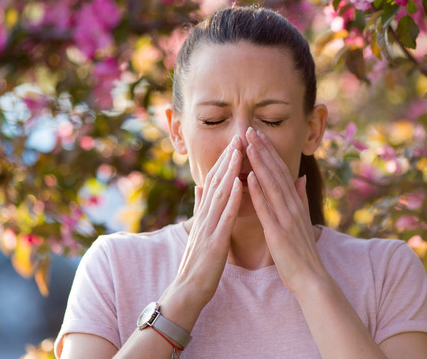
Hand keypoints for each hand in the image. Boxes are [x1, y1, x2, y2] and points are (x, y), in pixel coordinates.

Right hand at [159, 136, 242, 320]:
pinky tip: (239, 183)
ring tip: (238, 151)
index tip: (235, 141)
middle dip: (227, 158)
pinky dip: (232, 199)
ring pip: (220, 194)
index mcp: (204, 214)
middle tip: (238, 136)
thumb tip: (199, 186)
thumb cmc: (197, 262)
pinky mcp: (214, 242)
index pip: (215, 181)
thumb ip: (200, 207)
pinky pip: (224, 217)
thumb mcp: (198, 230)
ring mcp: (208, 228)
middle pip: (216, 182)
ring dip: (229, 171)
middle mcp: (205, 216)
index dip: (224, 160)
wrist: (187, 290)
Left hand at [245, 127, 327, 294]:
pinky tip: (249, 177)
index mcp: (295, 203)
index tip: (257, 134)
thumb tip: (299, 177)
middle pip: (276, 172)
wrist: (311, 278)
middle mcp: (292, 205)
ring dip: (259, 163)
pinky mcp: (278, 232)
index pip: (280, 171)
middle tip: (249, 129)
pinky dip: (258, 191)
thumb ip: (300, 197)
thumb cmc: (302, 252)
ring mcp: (286, 217)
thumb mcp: (302, 220)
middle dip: (262, 149)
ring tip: (248, 144)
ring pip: (271, 184)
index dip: (269, 151)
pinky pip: (266, 208)